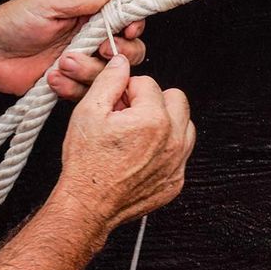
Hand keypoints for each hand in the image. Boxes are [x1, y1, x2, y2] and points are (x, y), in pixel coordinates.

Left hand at [0, 0, 146, 99]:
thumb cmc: (12, 23)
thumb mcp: (46, 2)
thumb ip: (80, 0)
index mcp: (86, 14)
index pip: (123, 18)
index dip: (132, 24)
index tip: (128, 29)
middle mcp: (88, 39)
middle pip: (128, 50)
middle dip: (119, 52)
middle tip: (100, 50)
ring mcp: (81, 64)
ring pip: (109, 75)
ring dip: (88, 70)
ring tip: (62, 63)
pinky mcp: (70, 85)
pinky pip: (87, 93)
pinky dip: (72, 87)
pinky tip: (52, 78)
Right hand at [56, 55, 194, 230]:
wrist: (88, 205)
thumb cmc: (86, 164)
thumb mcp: (88, 112)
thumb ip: (109, 80)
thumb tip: (121, 64)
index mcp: (153, 119)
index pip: (148, 83)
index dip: (127, 89)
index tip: (116, 102)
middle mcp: (172, 140)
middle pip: (176, 99)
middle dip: (153, 101)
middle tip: (130, 113)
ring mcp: (176, 163)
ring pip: (184, 125)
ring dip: (164, 123)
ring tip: (137, 133)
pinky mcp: (175, 181)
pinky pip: (180, 154)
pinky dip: (164, 150)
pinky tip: (141, 155)